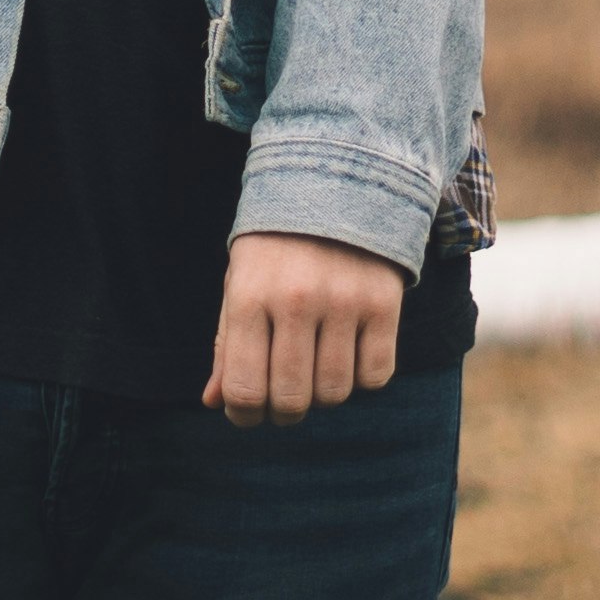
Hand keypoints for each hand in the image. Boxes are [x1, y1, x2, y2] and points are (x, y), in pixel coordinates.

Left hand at [205, 230, 406, 423]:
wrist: (333, 183)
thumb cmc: (274, 246)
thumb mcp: (240, 284)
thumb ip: (227, 345)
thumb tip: (215, 403)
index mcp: (249, 296)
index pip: (244, 389)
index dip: (244, 416)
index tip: (248, 413)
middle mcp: (296, 300)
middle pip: (291, 399)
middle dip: (283, 412)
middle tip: (284, 400)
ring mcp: (344, 302)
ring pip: (334, 393)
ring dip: (322, 396)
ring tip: (314, 371)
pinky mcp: (383, 303)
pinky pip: (375, 376)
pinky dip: (361, 379)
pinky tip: (348, 354)